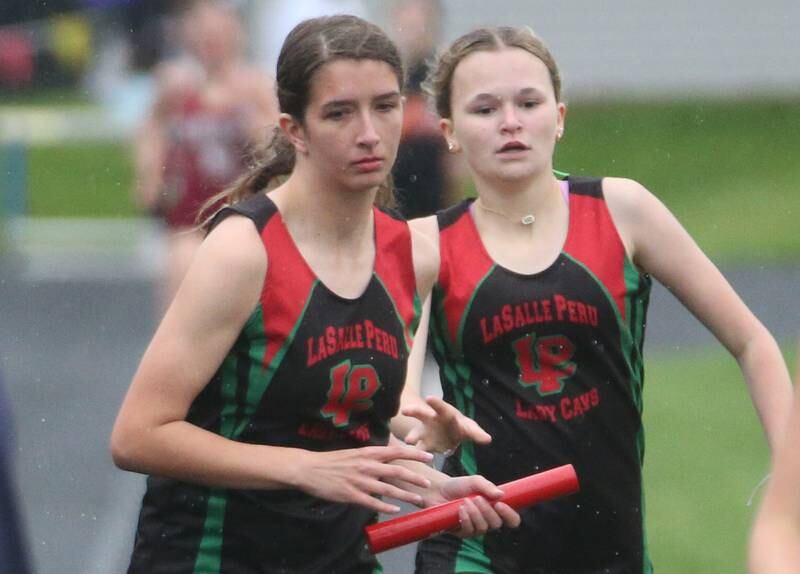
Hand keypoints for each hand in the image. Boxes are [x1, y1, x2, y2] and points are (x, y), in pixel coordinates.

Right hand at [293, 445, 433, 513]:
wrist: (310, 468)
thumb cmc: (333, 460)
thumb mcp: (354, 452)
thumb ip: (372, 456)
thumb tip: (388, 457)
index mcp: (368, 453)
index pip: (397, 451)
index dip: (415, 453)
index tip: (430, 456)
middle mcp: (367, 466)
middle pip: (397, 471)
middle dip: (415, 477)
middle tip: (429, 482)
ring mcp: (360, 481)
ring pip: (388, 489)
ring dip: (405, 495)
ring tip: (419, 499)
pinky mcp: (352, 495)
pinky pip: (373, 502)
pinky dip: (386, 507)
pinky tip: (396, 511)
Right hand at [402, 396, 491, 452]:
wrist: (449, 434)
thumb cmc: (460, 428)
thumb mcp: (469, 429)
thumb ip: (477, 434)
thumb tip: (488, 439)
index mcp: (444, 413)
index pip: (441, 407)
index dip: (435, 403)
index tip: (429, 398)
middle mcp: (431, 420)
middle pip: (421, 413)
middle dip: (414, 412)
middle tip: (405, 411)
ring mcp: (424, 432)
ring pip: (415, 433)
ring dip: (412, 437)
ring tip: (410, 441)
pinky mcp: (421, 445)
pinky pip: (416, 448)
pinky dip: (414, 453)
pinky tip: (408, 458)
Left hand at [432, 475, 520, 537]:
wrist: (439, 490)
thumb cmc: (459, 486)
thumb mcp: (474, 481)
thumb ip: (487, 486)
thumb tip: (501, 494)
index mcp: (495, 508)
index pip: (512, 519)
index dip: (510, 515)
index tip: (500, 504)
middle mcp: (488, 520)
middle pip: (497, 524)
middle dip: (487, 511)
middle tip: (477, 498)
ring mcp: (475, 528)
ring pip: (483, 528)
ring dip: (475, 514)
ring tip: (465, 501)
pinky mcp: (462, 532)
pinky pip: (469, 531)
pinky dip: (465, 519)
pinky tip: (460, 509)